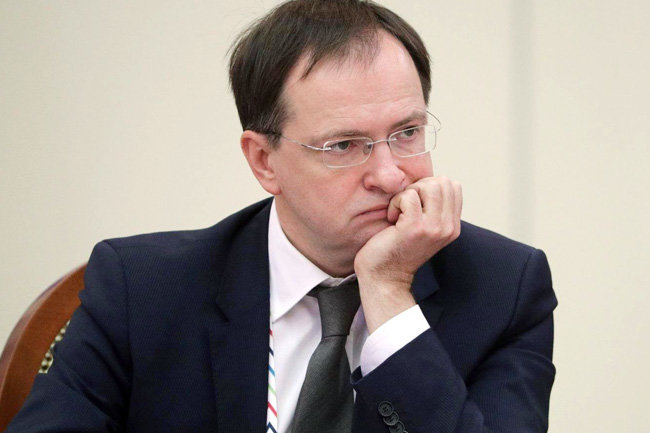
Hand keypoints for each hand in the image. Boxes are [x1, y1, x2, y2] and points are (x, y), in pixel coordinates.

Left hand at [354, 176, 461, 332]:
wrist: (384, 278)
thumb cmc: (397, 248)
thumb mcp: (424, 227)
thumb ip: (433, 208)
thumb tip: (429, 181)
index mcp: (452, 226)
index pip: (453, 185)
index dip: (430, 186)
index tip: (415, 204)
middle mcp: (448, 227)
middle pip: (442, 182)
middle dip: (419, 187)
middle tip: (406, 207)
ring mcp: (433, 227)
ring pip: (429, 185)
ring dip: (409, 193)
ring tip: (399, 211)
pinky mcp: (415, 228)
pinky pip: (409, 196)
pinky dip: (395, 202)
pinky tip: (391, 218)